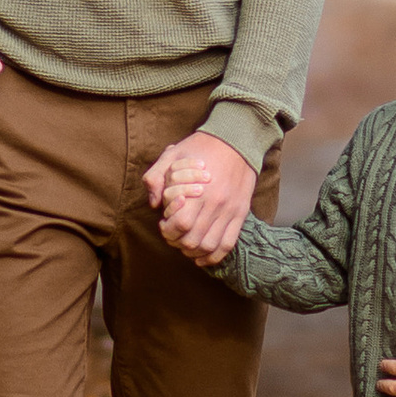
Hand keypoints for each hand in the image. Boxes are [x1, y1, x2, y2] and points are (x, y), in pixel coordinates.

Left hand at [145, 127, 256, 265]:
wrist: (236, 139)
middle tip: (173, 236)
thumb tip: (155, 204)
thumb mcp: (172, 154)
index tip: (164, 225)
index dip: (168, 230)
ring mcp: (230, 210)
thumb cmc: (201, 147)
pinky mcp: (240, 213)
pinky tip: (202, 257)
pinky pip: (228, 244)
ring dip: (194, 252)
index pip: (180, 224)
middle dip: (178, 243)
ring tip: (186, 247)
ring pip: (209, 246)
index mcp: (197, 190)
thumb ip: (156, 178)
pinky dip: (214, 257)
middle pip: (193, 240)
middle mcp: (215, 204)